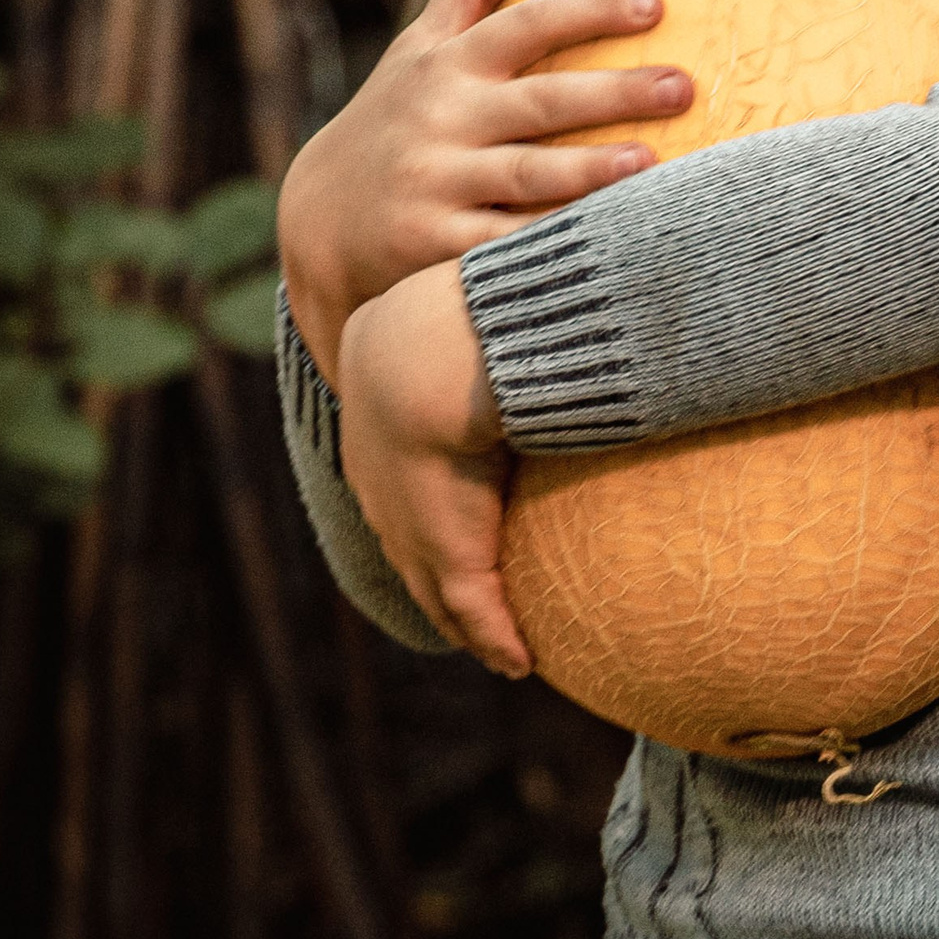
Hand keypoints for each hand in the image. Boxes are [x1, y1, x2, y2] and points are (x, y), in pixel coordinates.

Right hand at [280, 0, 691, 383]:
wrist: (318, 219)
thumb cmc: (393, 122)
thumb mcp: (419, 52)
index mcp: (451, 66)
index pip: (528, 25)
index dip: (590, 12)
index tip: (656, 5)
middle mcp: (444, 118)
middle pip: (542, 100)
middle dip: (614, 92)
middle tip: (684, 86)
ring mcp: (437, 181)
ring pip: (526, 174)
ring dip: (588, 170)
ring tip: (650, 162)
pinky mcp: (431, 244)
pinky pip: (499, 245)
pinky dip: (545, 243)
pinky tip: (602, 240)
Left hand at [338, 261, 530, 674]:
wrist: (437, 348)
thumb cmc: (473, 305)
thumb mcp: (479, 310)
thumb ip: (512, 313)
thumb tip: (561, 281)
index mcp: (377, 410)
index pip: (391, 474)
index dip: (415, 504)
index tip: (440, 523)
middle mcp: (380, 473)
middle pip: (405, 538)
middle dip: (430, 572)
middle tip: (464, 602)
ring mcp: (408, 515)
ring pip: (433, 580)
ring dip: (463, 617)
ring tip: (496, 645)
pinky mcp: (447, 545)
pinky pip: (472, 605)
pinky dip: (494, 634)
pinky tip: (520, 658)